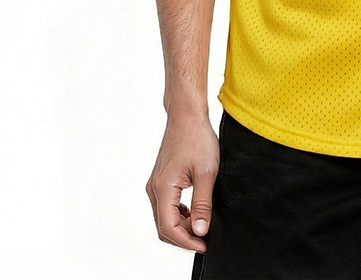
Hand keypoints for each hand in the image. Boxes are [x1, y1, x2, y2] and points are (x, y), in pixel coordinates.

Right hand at [146, 113, 219, 252]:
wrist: (187, 116)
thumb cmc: (197, 138)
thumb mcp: (206, 173)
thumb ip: (203, 204)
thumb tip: (200, 231)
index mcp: (163, 188)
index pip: (169, 228)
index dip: (186, 241)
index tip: (204, 245)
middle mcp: (154, 189)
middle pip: (164, 226)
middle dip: (184, 236)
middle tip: (205, 238)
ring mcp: (155, 185)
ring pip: (164, 217)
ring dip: (182, 226)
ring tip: (203, 224)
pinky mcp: (160, 180)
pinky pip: (166, 206)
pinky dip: (179, 214)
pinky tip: (195, 211)